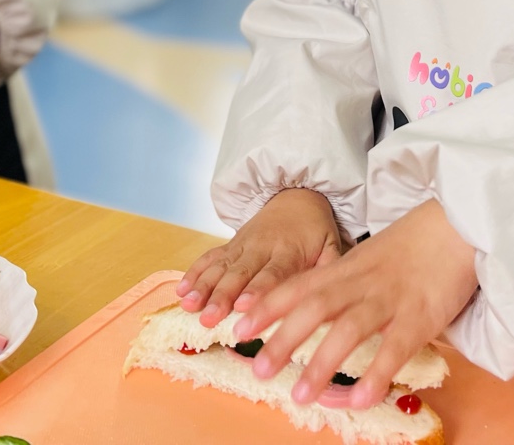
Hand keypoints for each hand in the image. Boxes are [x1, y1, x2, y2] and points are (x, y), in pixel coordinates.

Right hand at [178, 188, 343, 327]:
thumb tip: (332, 296)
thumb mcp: (332, 244)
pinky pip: (209, 257)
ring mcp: (242, 245)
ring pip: (220, 267)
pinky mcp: (230, 244)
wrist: (297, 195)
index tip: (242, 307)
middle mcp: (261, 247)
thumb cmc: (315, 228)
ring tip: (189, 306)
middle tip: (209, 318)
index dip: (257, 291)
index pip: (272, 273)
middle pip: (240, 274)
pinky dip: (194, 272)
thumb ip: (330, 269)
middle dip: (222, 296)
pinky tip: (181, 290)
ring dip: (203, 287)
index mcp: (289, 251)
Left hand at [235, 198, 477, 410]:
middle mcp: (362, 282)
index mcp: (347, 267)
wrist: (460, 221)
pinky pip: (394, 349)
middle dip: (282, 339)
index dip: (267, 306)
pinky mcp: (421, 316)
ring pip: (348, 331)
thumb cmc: (415, 244)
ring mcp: (390, 298)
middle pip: (313, 308)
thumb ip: (348, 282)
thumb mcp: (371, 257)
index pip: (298, 285)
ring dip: (321, 365)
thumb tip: (322, 313)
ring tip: (300, 396)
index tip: (238, 327)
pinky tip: (359, 400)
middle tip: (258, 369)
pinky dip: (376, 375)